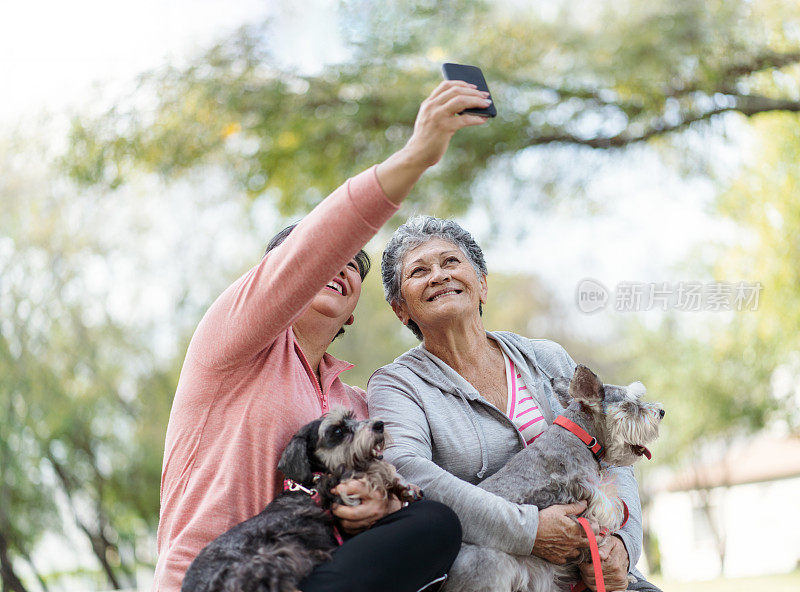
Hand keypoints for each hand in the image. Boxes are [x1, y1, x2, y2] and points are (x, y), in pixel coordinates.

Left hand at [330, 479, 401, 534]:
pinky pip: (350, 530)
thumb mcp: (366, 483)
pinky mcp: (367, 529)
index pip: (356, 488)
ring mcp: (371, 521)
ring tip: (339, 510)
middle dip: (338, 509)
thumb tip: (336, 488)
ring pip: (349, 524)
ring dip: (340, 517)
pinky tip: (345, 517)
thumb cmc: (375, 492)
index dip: (343, 488)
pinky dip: (345, 524)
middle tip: (334, 504)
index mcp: (375, 494)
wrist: (388, 505)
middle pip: (352, 513)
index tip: (335, 489)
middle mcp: (374, 509)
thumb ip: (352, 483)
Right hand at [376, 80, 489, 202]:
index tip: (473, 87)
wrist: (417, 154)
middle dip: (473, 92)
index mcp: (428, 103)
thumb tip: (468, 106)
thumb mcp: (430, 119)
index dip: (462, 83)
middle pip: (456, 91)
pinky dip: (476, 118)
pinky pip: (465, 119)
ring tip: (486, 104)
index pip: (446, 85)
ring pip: (461, 100)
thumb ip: (441, 110)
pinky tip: (483, 119)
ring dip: (477, 101)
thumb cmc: (427, 138)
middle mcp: (432, 107)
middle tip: (485, 96)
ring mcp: (438, 116)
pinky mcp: (445, 128)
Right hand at [531, 500, 594, 563]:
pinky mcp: (558, 558)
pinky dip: (568, 555)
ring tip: (576, 542)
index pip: (593, 531)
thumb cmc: (544, 519)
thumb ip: (574, 507)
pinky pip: (568, 559)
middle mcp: (574, 543)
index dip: (596, 528)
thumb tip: (585, 503)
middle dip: (594, 539)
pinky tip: (565, 549)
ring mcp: (566, 552)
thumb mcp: (559, 509)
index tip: (594, 525)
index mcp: (576, 530)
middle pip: (590, 544)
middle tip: (592, 536)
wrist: (529, 533)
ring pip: (579, 553)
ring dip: (580, 548)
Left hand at [579, 535, 629, 590]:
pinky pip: (603, 591)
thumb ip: (603, 547)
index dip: (583, 567)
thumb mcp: (610, 542)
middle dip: (584, 573)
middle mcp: (617, 576)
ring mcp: (619, 583)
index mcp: (614, 564)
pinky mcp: (620, 588)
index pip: (591, 570)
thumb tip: (598, 554)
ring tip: (588, 572)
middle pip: (592, 580)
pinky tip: (596, 580)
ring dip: (588, 580)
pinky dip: (597, 587)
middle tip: (583, 567)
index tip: (582, 562)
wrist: (626, 552)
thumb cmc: (615, 546)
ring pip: (595, 587)